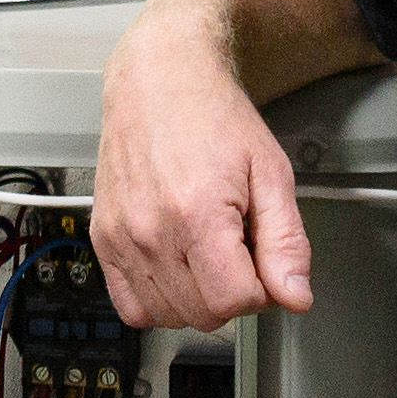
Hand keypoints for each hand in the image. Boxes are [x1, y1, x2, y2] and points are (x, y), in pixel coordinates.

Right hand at [89, 9, 313, 330]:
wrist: (158, 81)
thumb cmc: (212, 116)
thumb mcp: (271, 172)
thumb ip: (286, 241)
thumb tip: (294, 296)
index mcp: (196, 214)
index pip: (237, 301)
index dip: (263, 290)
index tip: (263, 260)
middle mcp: (150, 232)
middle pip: (203, 314)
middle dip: (232, 294)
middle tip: (238, 251)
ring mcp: (121, 238)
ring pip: (167, 316)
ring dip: (197, 300)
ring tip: (207, 255)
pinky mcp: (102, 239)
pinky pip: (130, 306)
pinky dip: (158, 302)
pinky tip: (177, 271)